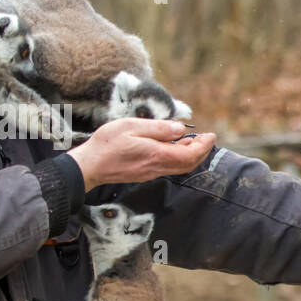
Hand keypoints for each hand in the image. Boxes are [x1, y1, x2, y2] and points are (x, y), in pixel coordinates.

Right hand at [68, 118, 215, 190]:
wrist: (89, 166)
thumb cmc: (107, 144)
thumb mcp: (131, 126)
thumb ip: (158, 128)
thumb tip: (180, 129)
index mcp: (157, 155)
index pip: (190, 155)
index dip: (204, 146)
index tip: (211, 135)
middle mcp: (157, 167)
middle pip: (189, 163)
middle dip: (202, 151)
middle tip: (207, 138)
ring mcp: (151, 172)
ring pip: (180, 167)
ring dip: (191, 154)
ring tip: (193, 140)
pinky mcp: (145, 173)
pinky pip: (169, 167)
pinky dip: (178, 157)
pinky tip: (175, 146)